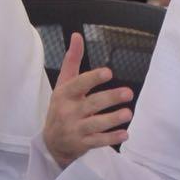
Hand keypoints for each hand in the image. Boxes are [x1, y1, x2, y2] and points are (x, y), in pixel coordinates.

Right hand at [42, 33, 132, 168]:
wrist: (51, 142)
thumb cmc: (61, 106)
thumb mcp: (63, 84)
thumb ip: (72, 61)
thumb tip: (77, 36)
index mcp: (64, 94)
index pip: (78, 85)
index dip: (93, 78)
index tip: (108, 72)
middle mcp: (68, 112)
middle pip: (91, 104)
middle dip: (110, 98)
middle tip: (128, 93)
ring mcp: (75, 129)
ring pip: (96, 124)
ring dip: (113, 119)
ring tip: (128, 113)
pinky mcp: (82, 144)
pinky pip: (98, 141)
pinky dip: (111, 139)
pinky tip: (125, 134)